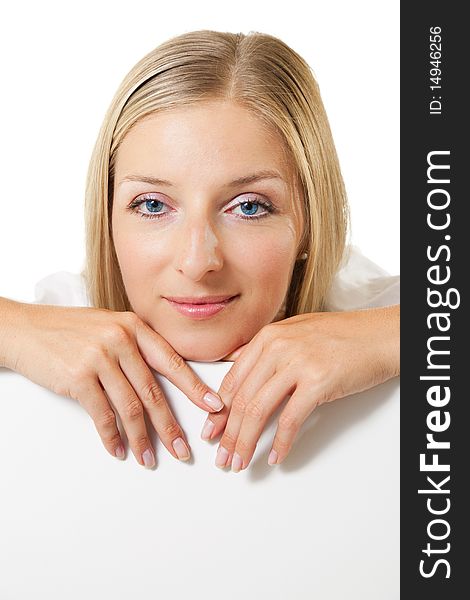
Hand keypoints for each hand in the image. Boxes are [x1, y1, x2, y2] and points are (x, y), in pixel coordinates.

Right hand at [5, 300, 224, 466]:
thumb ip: (135, 346)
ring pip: (130, 407)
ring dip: (140, 438)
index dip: (195, 387)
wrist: (25, 329)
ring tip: (149, 457)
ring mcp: (99, 357)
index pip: (172, 361)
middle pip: (153, 391)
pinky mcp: (78, 376)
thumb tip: (160, 379)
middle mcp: (121, 339)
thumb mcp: (109, 326)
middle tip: (181, 449)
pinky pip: (102, 414)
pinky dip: (111, 436)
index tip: (214, 406)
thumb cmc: (68, 330)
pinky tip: (118, 449)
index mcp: (134, 327)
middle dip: (170, 425)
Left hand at [200, 305, 399, 470]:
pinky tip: (276, 457)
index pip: (233, 380)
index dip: (220, 411)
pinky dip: (282, 443)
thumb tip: (239, 369)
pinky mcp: (318, 382)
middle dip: (228, 433)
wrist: (381, 335)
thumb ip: (267, 349)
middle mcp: (277, 347)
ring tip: (241, 461)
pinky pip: (291, 420)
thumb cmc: (343, 336)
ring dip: (246, 442)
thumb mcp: (297, 332)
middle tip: (223, 456)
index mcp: (268, 336)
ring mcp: (297, 363)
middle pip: (242, 398)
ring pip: (259, 410)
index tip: (213, 431)